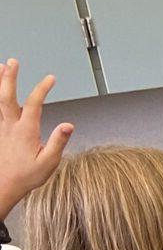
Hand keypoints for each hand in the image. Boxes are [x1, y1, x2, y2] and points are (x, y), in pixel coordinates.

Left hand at [0, 59, 74, 218]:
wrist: (3, 186)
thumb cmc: (26, 176)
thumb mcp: (49, 162)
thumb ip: (58, 141)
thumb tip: (67, 125)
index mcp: (25, 132)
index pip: (34, 104)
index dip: (42, 89)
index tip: (50, 78)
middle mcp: (10, 127)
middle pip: (7, 97)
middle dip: (10, 78)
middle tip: (13, 62)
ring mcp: (2, 129)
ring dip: (0, 83)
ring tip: (1, 69)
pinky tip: (0, 93)